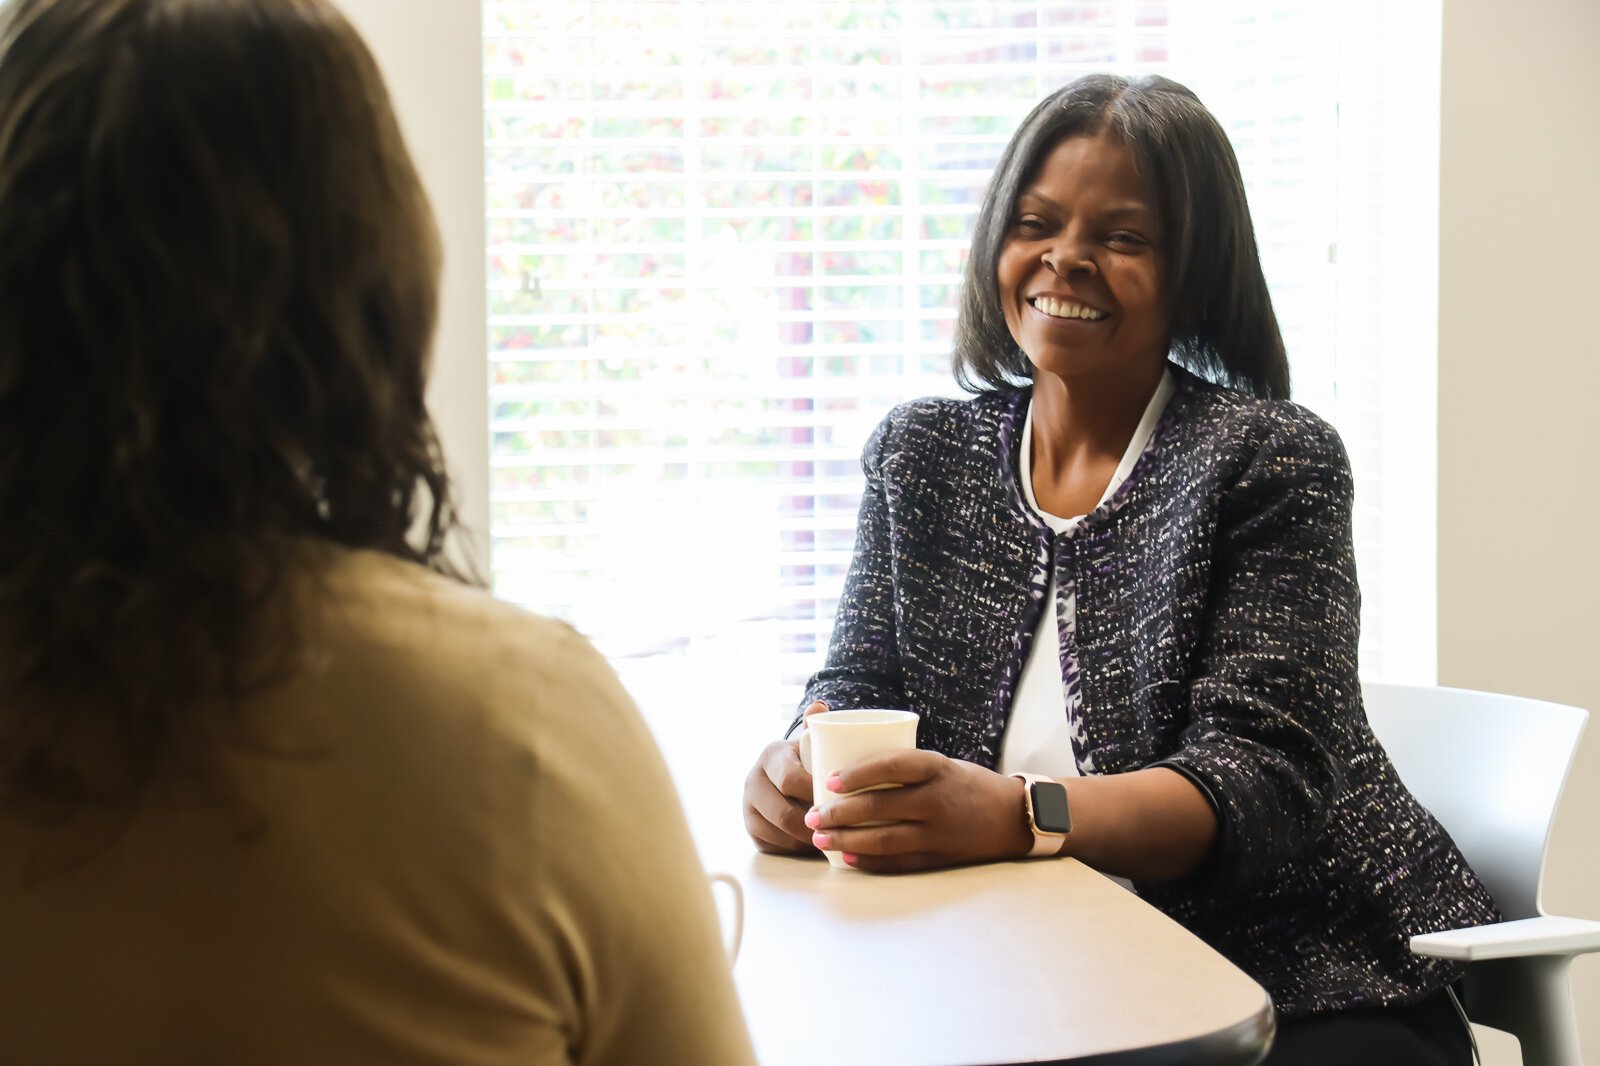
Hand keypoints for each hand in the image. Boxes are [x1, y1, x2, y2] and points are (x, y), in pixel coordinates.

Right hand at [743, 701, 829, 853]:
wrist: (784, 775)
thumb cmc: (807, 759)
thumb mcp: (811, 742)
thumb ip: (817, 726)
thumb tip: (820, 707)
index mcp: (771, 756)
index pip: (791, 780)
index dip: (816, 794)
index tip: (840, 801)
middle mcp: (753, 781)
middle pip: (784, 813)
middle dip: (814, 824)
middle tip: (841, 828)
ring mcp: (749, 807)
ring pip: (781, 833)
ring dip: (808, 840)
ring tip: (833, 838)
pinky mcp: (752, 830)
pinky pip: (776, 846)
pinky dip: (798, 849)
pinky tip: (817, 845)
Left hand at [802, 750, 1032, 872]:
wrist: (1013, 816)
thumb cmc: (967, 784)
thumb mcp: (940, 764)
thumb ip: (904, 767)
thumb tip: (847, 762)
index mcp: (937, 768)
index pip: (892, 765)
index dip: (857, 773)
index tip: (828, 780)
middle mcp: (938, 799)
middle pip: (880, 806)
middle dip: (839, 812)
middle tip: (811, 814)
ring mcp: (939, 832)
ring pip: (884, 838)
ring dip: (846, 839)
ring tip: (819, 837)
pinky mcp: (940, 858)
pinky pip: (899, 862)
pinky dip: (869, 861)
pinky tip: (847, 857)